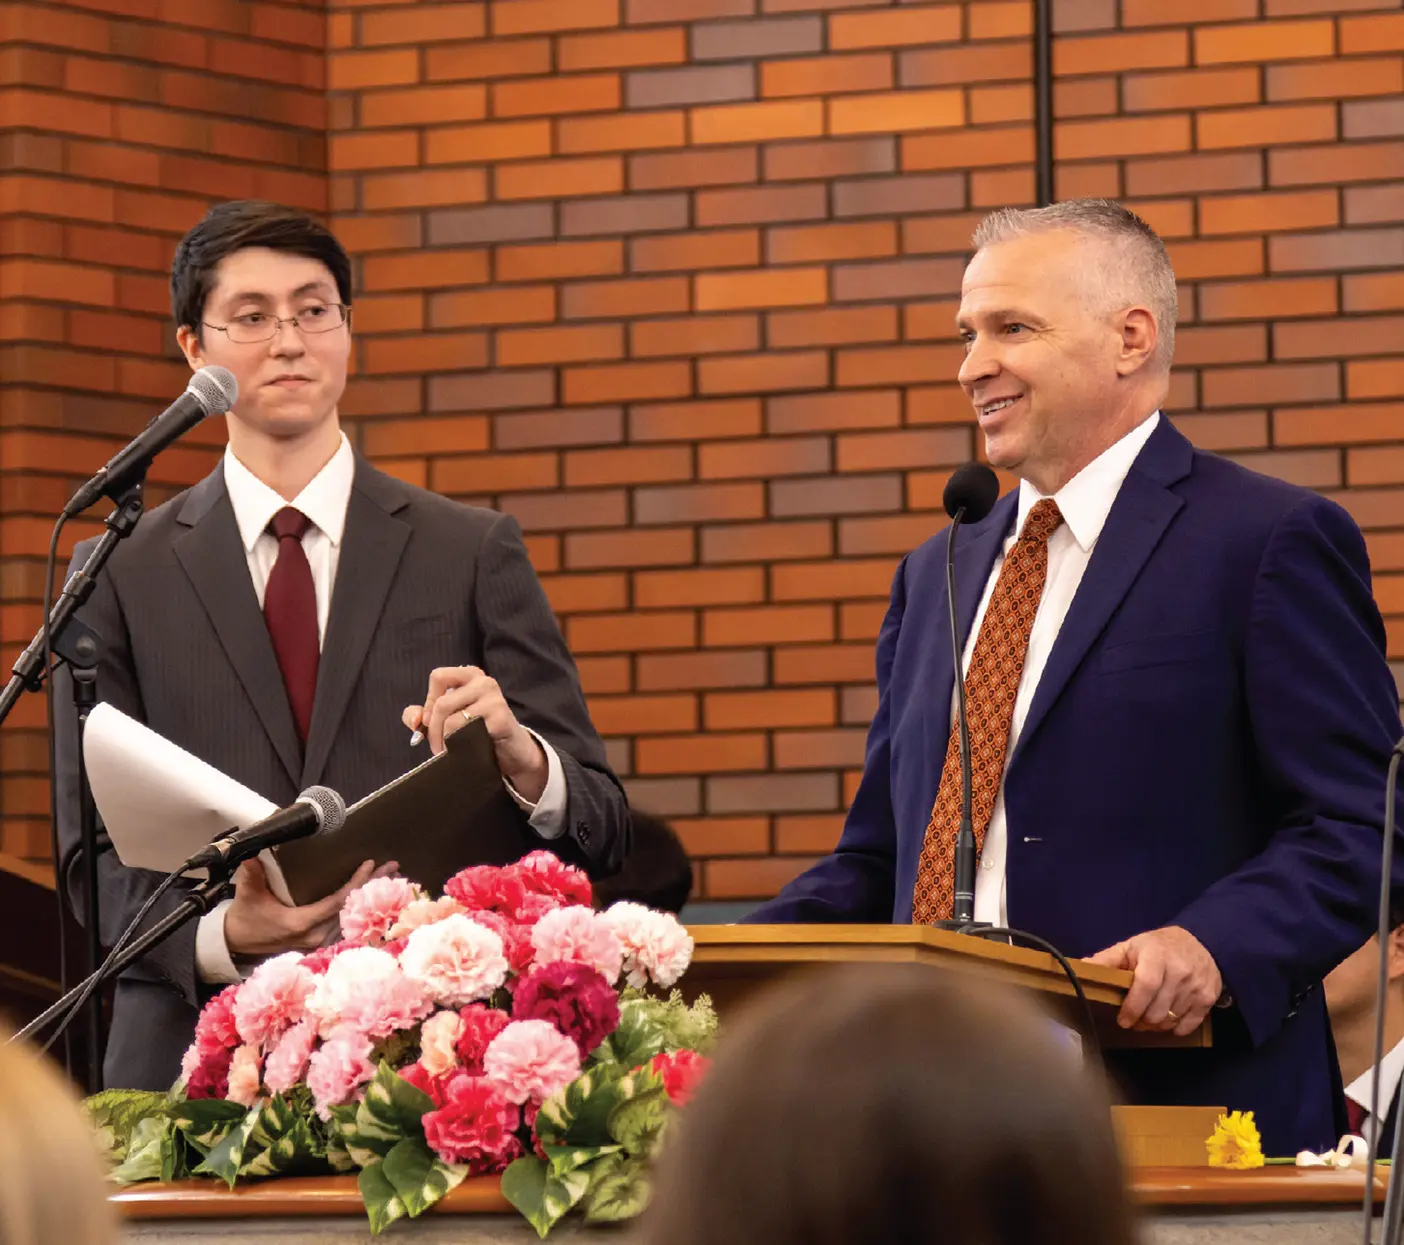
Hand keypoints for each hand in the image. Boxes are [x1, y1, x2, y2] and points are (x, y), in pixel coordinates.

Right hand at [223, 856, 376, 958]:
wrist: (235, 943)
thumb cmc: (245, 918)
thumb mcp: (247, 895)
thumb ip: (252, 875)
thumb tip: (252, 855)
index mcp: (301, 924)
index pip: (337, 902)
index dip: (356, 883)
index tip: (369, 864)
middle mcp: (314, 936)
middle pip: (352, 909)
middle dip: (373, 887)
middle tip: (393, 867)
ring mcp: (318, 941)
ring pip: (353, 918)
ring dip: (371, 898)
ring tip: (391, 877)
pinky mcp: (318, 942)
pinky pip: (347, 925)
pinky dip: (362, 910)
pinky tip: (375, 898)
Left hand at [402, 665, 546, 802]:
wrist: (511, 750)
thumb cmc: (478, 730)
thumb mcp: (449, 717)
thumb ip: (424, 714)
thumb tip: (415, 719)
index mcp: (470, 675)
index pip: (438, 677)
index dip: (429, 702)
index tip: (431, 722)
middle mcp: (484, 682)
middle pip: (441, 703)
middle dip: (434, 731)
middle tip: (437, 747)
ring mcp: (494, 699)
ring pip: (452, 720)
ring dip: (445, 742)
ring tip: (450, 751)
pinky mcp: (500, 718)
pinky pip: (468, 732)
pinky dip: (460, 746)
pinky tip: (466, 750)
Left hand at [1086, 925, 1222, 1035]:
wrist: (1203, 943)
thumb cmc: (1159, 946)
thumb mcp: (1131, 946)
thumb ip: (1107, 960)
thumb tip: (1080, 970)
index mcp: (1156, 957)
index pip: (1144, 986)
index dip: (1132, 1007)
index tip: (1122, 1019)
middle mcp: (1179, 972)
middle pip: (1156, 1010)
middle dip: (1141, 1021)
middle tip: (1133, 1020)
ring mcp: (1195, 987)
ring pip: (1170, 1020)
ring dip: (1155, 1025)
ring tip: (1147, 1018)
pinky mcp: (1208, 999)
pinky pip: (1188, 1025)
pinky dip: (1175, 1028)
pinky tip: (1167, 1020)